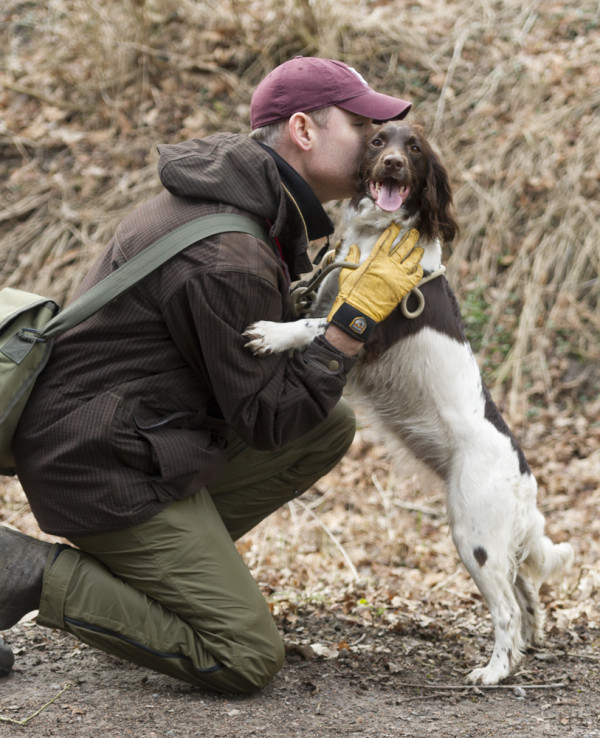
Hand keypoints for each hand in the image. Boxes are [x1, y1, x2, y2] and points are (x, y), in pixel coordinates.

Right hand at [327, 225, 422, 340]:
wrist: (358, 311)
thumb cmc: (350, 293)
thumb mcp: (346, 273)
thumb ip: (351, 258)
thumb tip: (353, 247)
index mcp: (375, 259)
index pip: (386, 240)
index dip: (392, 232)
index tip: (397, 226)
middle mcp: (389, 264)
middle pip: (404, 246)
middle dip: (410, 237)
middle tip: (414, 232)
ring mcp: (398, 275)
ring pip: (413, 258)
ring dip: (417, 252)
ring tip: (420, 249)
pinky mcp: (404, 288)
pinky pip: (417, 275)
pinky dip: (419, 270)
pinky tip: (418, 267)